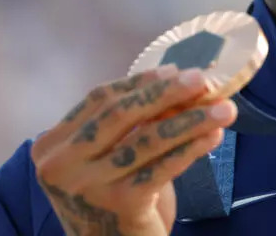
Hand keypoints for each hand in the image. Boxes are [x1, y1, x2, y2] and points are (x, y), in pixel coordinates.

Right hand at [31, 66, 237, 235]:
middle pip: (120, 114)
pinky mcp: (120, 205)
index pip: (99, 99)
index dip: (139, 82)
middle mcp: (60, 166)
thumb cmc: (111, 199)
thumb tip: (178, 80)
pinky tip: (213, 137)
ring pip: (146, 140)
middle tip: (203, 80)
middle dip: (165, 92)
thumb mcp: (106, 159)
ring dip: (190, 120)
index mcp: (51, 146)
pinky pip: (163, 167)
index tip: (176, 70)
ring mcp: (88, 187)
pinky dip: (191, 148)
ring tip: (223, 109)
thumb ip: (129, 124)